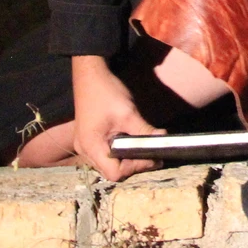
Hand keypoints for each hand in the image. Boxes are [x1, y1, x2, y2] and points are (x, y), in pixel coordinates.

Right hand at [70, 56, 163, 181]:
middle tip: (153, 154)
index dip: (134, 167)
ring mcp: (85, 145)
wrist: (89, 74)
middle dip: (134, 164)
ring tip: (145, 148)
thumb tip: (163, 140)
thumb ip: (144, 131)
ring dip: (127, 158)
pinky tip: (132, 141)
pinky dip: (120, 151)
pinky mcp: (89, 138)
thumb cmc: (106, 92)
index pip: (114, 173)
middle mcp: (85, 149)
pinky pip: (105, 153)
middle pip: (111, 170)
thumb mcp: (128, 113)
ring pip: (109, 163)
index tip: (150, 156)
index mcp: (91, 146)